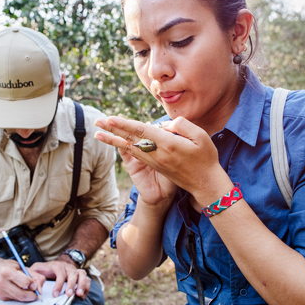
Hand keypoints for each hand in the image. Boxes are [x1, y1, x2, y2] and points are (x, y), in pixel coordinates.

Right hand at [0, 255, 44, 301]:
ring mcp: (0, 291)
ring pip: (18, 298)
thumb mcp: (21, 266)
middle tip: (35, 293)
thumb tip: (39, 286)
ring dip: (26, 296)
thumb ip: (33, 275)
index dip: (32, 284)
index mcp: (7, 272)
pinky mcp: (0, 297)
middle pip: (21, 294)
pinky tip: (18, 290)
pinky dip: (19, 296)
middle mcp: (1, 282)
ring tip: (28, 290)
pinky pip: (14, 299)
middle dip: (31, 295)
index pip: (24, 283)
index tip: (34, 284)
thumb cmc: (7, 267)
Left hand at [29, 260, 90, 298]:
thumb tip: (37, 288)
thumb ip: (34, 277)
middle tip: (69, 295)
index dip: (59, 284)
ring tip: (79, 295)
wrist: (53, 265)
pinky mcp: (80, 276)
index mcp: (57, 265)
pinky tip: (82, 296)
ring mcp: (75, 270)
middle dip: (72, 285)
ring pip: (82, 275)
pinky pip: (87, 280)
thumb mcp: (36, 270)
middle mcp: (68, 267)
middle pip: (73, 273)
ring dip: (82, 285)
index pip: (60, 273)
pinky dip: (86, 288)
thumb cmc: (44, 270)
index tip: (55, 294)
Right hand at [94, 118, 177, 206]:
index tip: (127, 113)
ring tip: (98, 123)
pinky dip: (115, 143)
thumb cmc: (176, 174)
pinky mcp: (132, 165)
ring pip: (123, 139)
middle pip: (129, 131)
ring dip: (111, 131)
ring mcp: (137, 155)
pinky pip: (124, 152)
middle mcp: (144, 147)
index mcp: (155, 142)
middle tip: (104, 116)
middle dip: (117, 123)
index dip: (133, 121)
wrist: (166, 195)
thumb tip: (167, 126)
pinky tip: (104, 136)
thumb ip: (174, 139)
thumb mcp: (178, 153)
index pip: (143, 128)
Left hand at [95, 116, 229, 204]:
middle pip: (131, 139)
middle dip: (113, 130)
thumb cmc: (206, 160)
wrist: (205, 185)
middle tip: (98, 122)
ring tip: (99, 134)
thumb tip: (165, 124)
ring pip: (130, 148)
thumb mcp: (201, 138)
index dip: (125, 124)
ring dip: (114, 140)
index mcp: (168, 144)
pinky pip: (137, 155)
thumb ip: (182, 126)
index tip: (111, 119)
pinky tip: (116, 144)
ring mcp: (155, 161)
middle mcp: (157, 154)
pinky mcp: (155, 166)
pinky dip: (125, 148)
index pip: (142, 131)